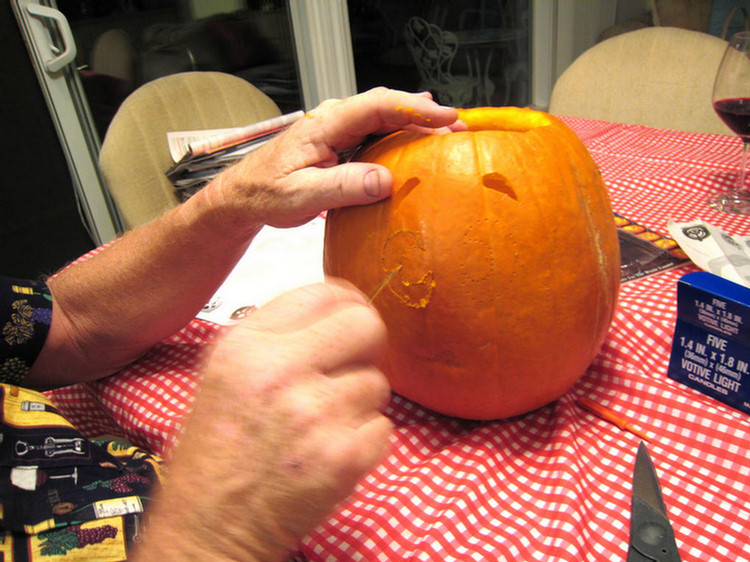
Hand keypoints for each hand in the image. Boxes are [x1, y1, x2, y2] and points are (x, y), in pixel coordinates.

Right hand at [135, 282, 391, 561]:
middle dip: (368, 346)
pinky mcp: (342, 456)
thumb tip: (340, 307)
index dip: (349, 304)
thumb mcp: (226, 372)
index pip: (325, 292)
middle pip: (366, 326)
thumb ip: (277, 334)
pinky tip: (328, 452)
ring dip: (358, 404)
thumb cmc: (218, 451)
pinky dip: (364, 442)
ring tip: (321, 426)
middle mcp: (280, 371)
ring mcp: (315, 414)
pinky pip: (382, 428)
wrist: (210, 525)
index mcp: (247, 344)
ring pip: (377, 383)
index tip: (352, 318)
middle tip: (352, 367)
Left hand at [209, 87, 464, 232]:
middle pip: (387, 105)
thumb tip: (385, 181)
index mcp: (324, 124)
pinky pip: (376, 132)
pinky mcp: (340, 142)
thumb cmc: (266, 194)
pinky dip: (401, 136)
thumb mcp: (300, 196)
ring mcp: (337, 128)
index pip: (377, 105)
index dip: (415, 109)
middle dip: (425, 114)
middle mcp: (333, 118)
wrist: (244, 195)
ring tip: (448, 135)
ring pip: (384, 117)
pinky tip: (419, 144)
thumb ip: (341, 187)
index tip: (447, 119)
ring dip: (415, 124)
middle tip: (459, 129)